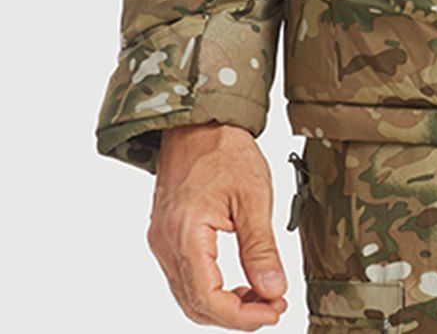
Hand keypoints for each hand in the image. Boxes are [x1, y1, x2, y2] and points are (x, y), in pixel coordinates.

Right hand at [148, 120, 288, 327]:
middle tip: (273, 306)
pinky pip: (184, 278)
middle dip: (236, 314)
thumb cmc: (224, 149)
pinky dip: (211, 289)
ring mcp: (161, 241)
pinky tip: (238, 281)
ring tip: (261, 295)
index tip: (274, 310)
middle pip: (196, 305)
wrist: (197, 121)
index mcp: (186, 234)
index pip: (208, 299)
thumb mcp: (253, 197)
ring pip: (188, 296)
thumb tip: (273, 290)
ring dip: (224, 304)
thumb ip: (261, 249)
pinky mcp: (165, 236)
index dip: (243, 316)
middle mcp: (166, 244)